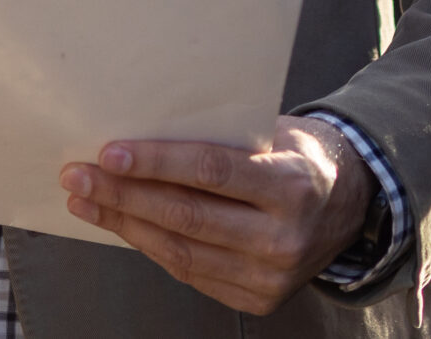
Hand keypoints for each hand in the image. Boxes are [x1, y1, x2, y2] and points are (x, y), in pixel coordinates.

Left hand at [59, 115, 373, 314]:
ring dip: (124, 223)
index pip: (211, 172)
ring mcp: (269, 277)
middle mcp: (282, 238)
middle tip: (79, 175)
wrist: (351, 206)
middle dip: (123, 195)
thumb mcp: (277, 134)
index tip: (109, 153)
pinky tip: (122, 225)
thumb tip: (145, 130)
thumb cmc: (302, 157)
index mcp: (291, 185)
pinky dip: (150, 246)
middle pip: (186, 215)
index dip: (156, 163)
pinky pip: (189, 271)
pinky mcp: (256, 300)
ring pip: (179, 249)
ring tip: (86, 200)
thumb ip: (224, 138)